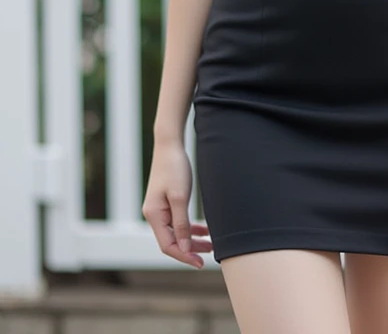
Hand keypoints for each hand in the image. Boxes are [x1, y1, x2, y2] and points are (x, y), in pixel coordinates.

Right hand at [142, 141, 212, 267]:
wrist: (170, 145)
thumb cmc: (175, 168)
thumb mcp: (180, 197)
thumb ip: (181, 224)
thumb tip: (184, 249)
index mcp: (154, 216)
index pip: (168, 246)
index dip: (184, 256)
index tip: (200, 263)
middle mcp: (154, 215)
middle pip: (172, 241)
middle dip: (190, 249)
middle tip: (210, 253)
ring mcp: (159, 209)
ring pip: (176, 233)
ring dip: (192, 240)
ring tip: (211, 244)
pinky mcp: (166, 203)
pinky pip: (177, 222)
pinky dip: (190, 228)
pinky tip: (204, 230)